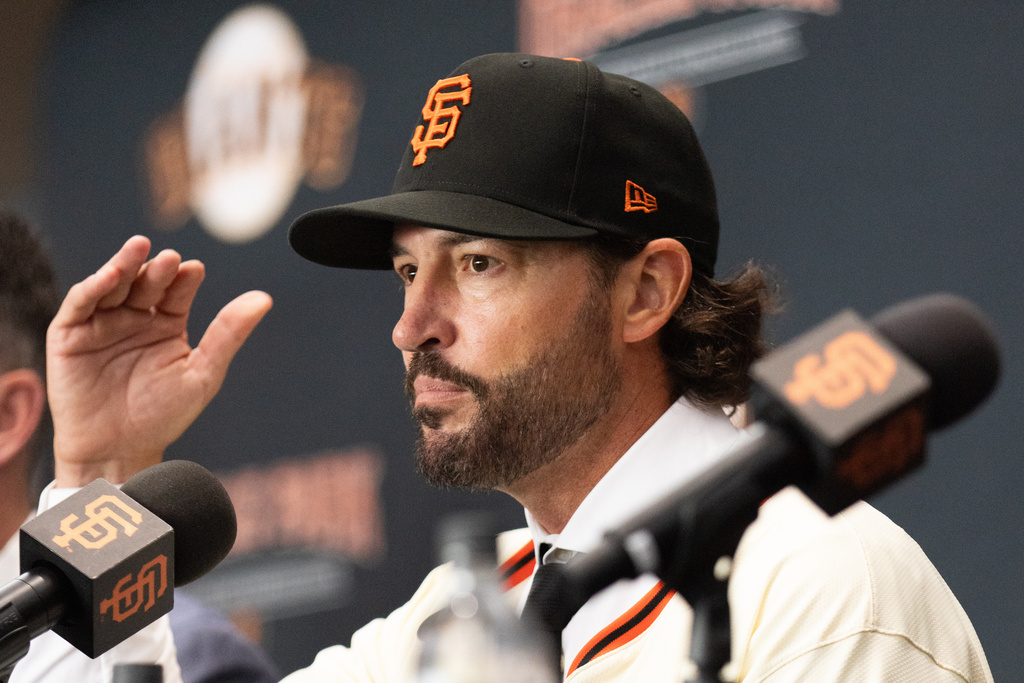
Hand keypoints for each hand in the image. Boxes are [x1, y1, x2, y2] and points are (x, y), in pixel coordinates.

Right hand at [47, 236, 272, 485]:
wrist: (118, 451)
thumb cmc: (163, 416)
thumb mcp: (202, 373)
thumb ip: (228, 334)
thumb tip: (264, 298)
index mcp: (167, 323)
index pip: (178, 291)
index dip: (185, 278)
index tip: (195, 270)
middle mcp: (135, 317)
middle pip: (147, 283)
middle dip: (158, 269)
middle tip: (170, 259)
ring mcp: (102, 323)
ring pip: (114, 285)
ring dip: (125, 265)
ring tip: (140, 249)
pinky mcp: (70, 334)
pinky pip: (81, 303)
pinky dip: (94, 285)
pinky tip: (110, 274)